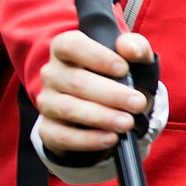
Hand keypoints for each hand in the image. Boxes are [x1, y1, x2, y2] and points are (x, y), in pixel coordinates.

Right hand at [36, 30, 153, 153]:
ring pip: (68, 109)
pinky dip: (88, 139)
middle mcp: (52, 74)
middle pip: (75, 81)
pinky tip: (111, 138)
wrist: (111, 109)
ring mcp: (48, 103)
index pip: (70, 45)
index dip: (97, 56)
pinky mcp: (49, 130)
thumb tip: (130, 49)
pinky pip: (62, 136)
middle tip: (137, 103)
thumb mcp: (133, 60)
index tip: (123, 69)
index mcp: (66, 49)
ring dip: (101, 117)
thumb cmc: (120, 78)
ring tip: (127, 123)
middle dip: (110, 94)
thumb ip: (135, 47)